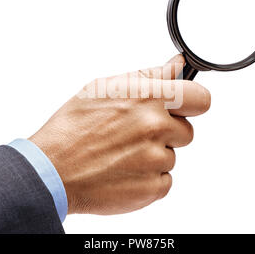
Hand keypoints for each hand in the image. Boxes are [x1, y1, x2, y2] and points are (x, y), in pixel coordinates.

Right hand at [29, 55, 210, 214]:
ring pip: (172, 156)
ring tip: (122, 153)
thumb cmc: (73, 127)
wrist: (53, 170)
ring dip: (153, 155)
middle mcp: (155, 126)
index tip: (185, 107)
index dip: (193, 103)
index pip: (200, 98)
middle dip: (167, 132)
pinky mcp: (153, 187)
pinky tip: (124, 170)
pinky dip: (148, 177)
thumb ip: (150, 76)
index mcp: (147, 97)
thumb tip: (178, 66)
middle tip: (136, 133)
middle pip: (186, 131)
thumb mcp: (106, 88)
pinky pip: (164, 179)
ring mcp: (156, 159)